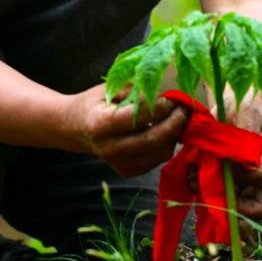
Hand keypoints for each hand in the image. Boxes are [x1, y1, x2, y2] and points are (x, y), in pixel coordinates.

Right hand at [66, 84, 188, 176]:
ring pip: (159, 153)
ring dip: (173, 135)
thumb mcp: (109, 89)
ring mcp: (117, 163)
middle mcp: (108, 148)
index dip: (159, 107)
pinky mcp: (127, 171)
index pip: (137, 118)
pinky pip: (157, 160)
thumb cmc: (94, 103)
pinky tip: (165, 130)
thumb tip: (166, 93)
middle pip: (152, 140)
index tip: (171, 97)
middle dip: (174, 123)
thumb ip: (135, 91)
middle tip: (185, 108)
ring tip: (177, 117)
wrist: (76, 128)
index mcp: (100, 124)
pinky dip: (166, 145)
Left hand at [187, 87, 261, 220]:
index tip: (227, 164)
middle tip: (212, 195)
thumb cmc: (242, 103)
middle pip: (254, 206)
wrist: (229, 100)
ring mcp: (240, 179)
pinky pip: (213, 193)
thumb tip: (238, 160)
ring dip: (212, 198)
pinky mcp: (222, 177)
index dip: (244, 177)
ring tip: (195, 180)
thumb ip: (246, 134)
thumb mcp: (247, 111)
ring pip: (233, 205)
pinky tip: (191, 172)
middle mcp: (257, 173)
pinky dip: (200, 187)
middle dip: (233, 206)